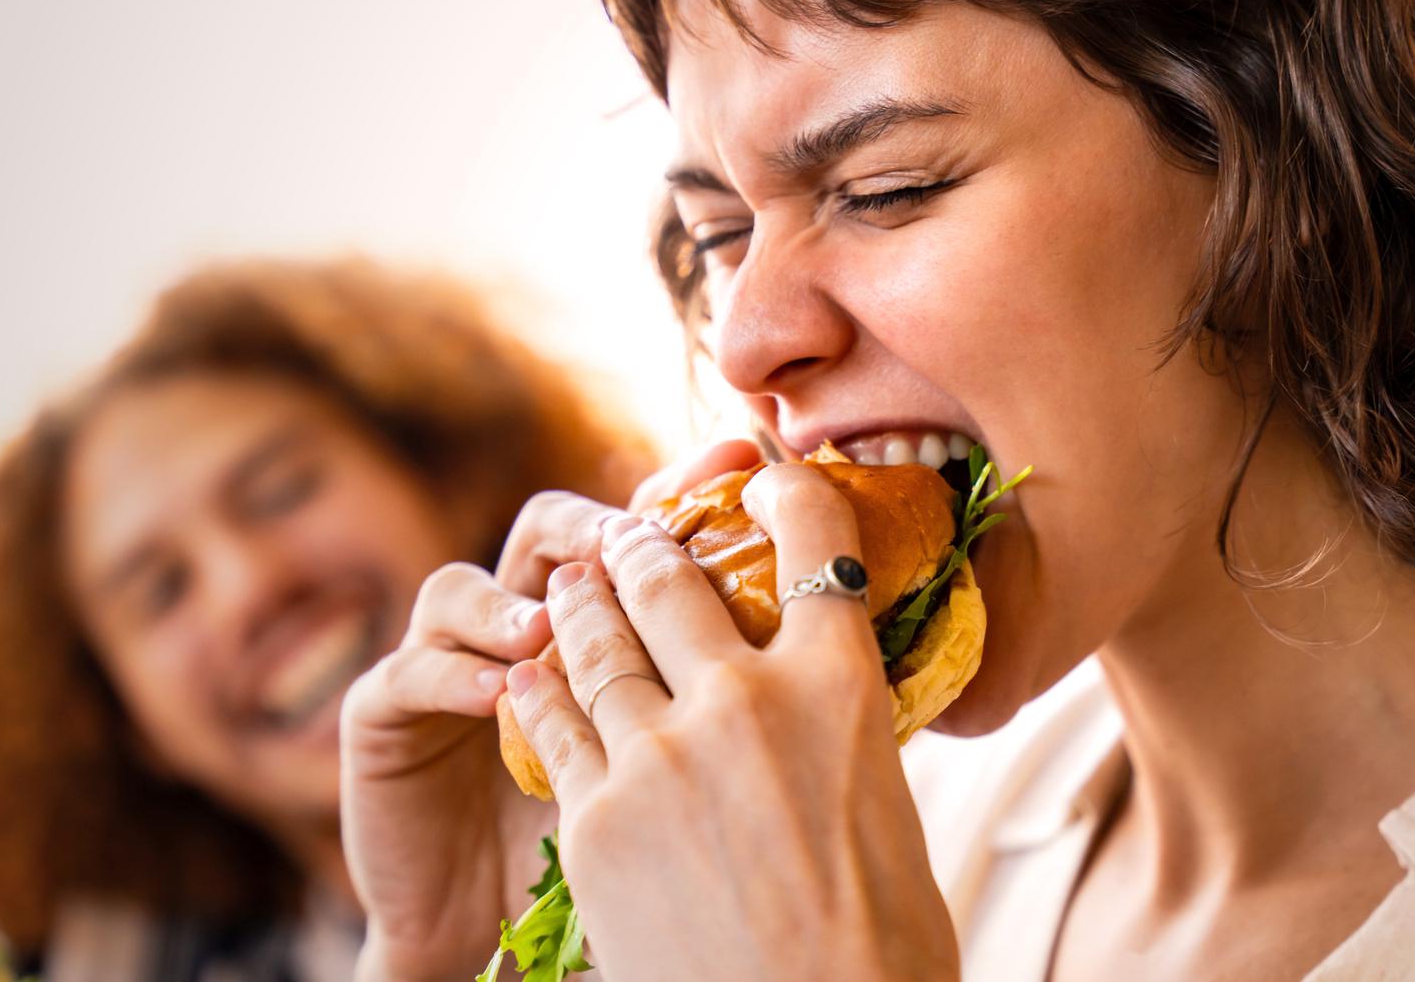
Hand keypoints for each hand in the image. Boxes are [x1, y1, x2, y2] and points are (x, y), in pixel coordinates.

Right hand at [341, 440, 761, 980]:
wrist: (504, 940)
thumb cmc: (617, 862)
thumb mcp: (688, 775)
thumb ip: (740, 700)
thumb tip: (860, 638)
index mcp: (603, 627)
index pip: (639, 531)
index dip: (685, 487)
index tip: (743, 457)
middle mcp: (523, 625)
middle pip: (553, 534)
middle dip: (599, 527)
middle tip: (636, 537)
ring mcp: (450, 668)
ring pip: (460, 587)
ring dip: (511, 597)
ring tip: (552, 623)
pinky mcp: (386, 723)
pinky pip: (408, 674)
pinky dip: (452, 674)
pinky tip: (501, 693)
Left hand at [504, 462, 960, 981]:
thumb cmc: (877, 947)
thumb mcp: (885, 812)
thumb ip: (837, 737)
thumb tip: (818, 707)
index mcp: (841, 688)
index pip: (817, 542)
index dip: (786, 491)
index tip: (762, 479)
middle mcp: (746, 698)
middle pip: (673, 581)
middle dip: (643, 546)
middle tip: (627, 536)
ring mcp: (659, 753)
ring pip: (597, 642)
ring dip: (580, 604)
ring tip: (570, 586)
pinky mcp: (594, 815)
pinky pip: (553, 723)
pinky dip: (541, 691)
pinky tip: (529, 677)